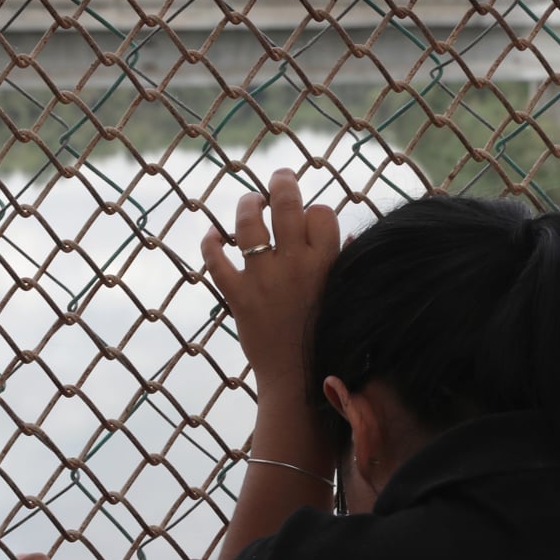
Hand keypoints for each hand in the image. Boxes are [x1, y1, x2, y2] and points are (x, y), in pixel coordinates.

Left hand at [200, 167, 339, 383]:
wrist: (299, 382)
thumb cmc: (326, 339)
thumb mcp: (343, 298)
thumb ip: (343, 264)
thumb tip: (348, 234)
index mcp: (327, 264)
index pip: (321, 212)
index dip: (316, 210)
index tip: (312, 219)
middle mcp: (295, 265)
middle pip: (287, 204)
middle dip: (282, 181)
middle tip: (280, 177)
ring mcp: (264, 280)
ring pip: (249, 223)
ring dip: (248, 204)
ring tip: (251, 202)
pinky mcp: (238, 297)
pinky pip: (216, 261)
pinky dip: (210, 243)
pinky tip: (214, 234)